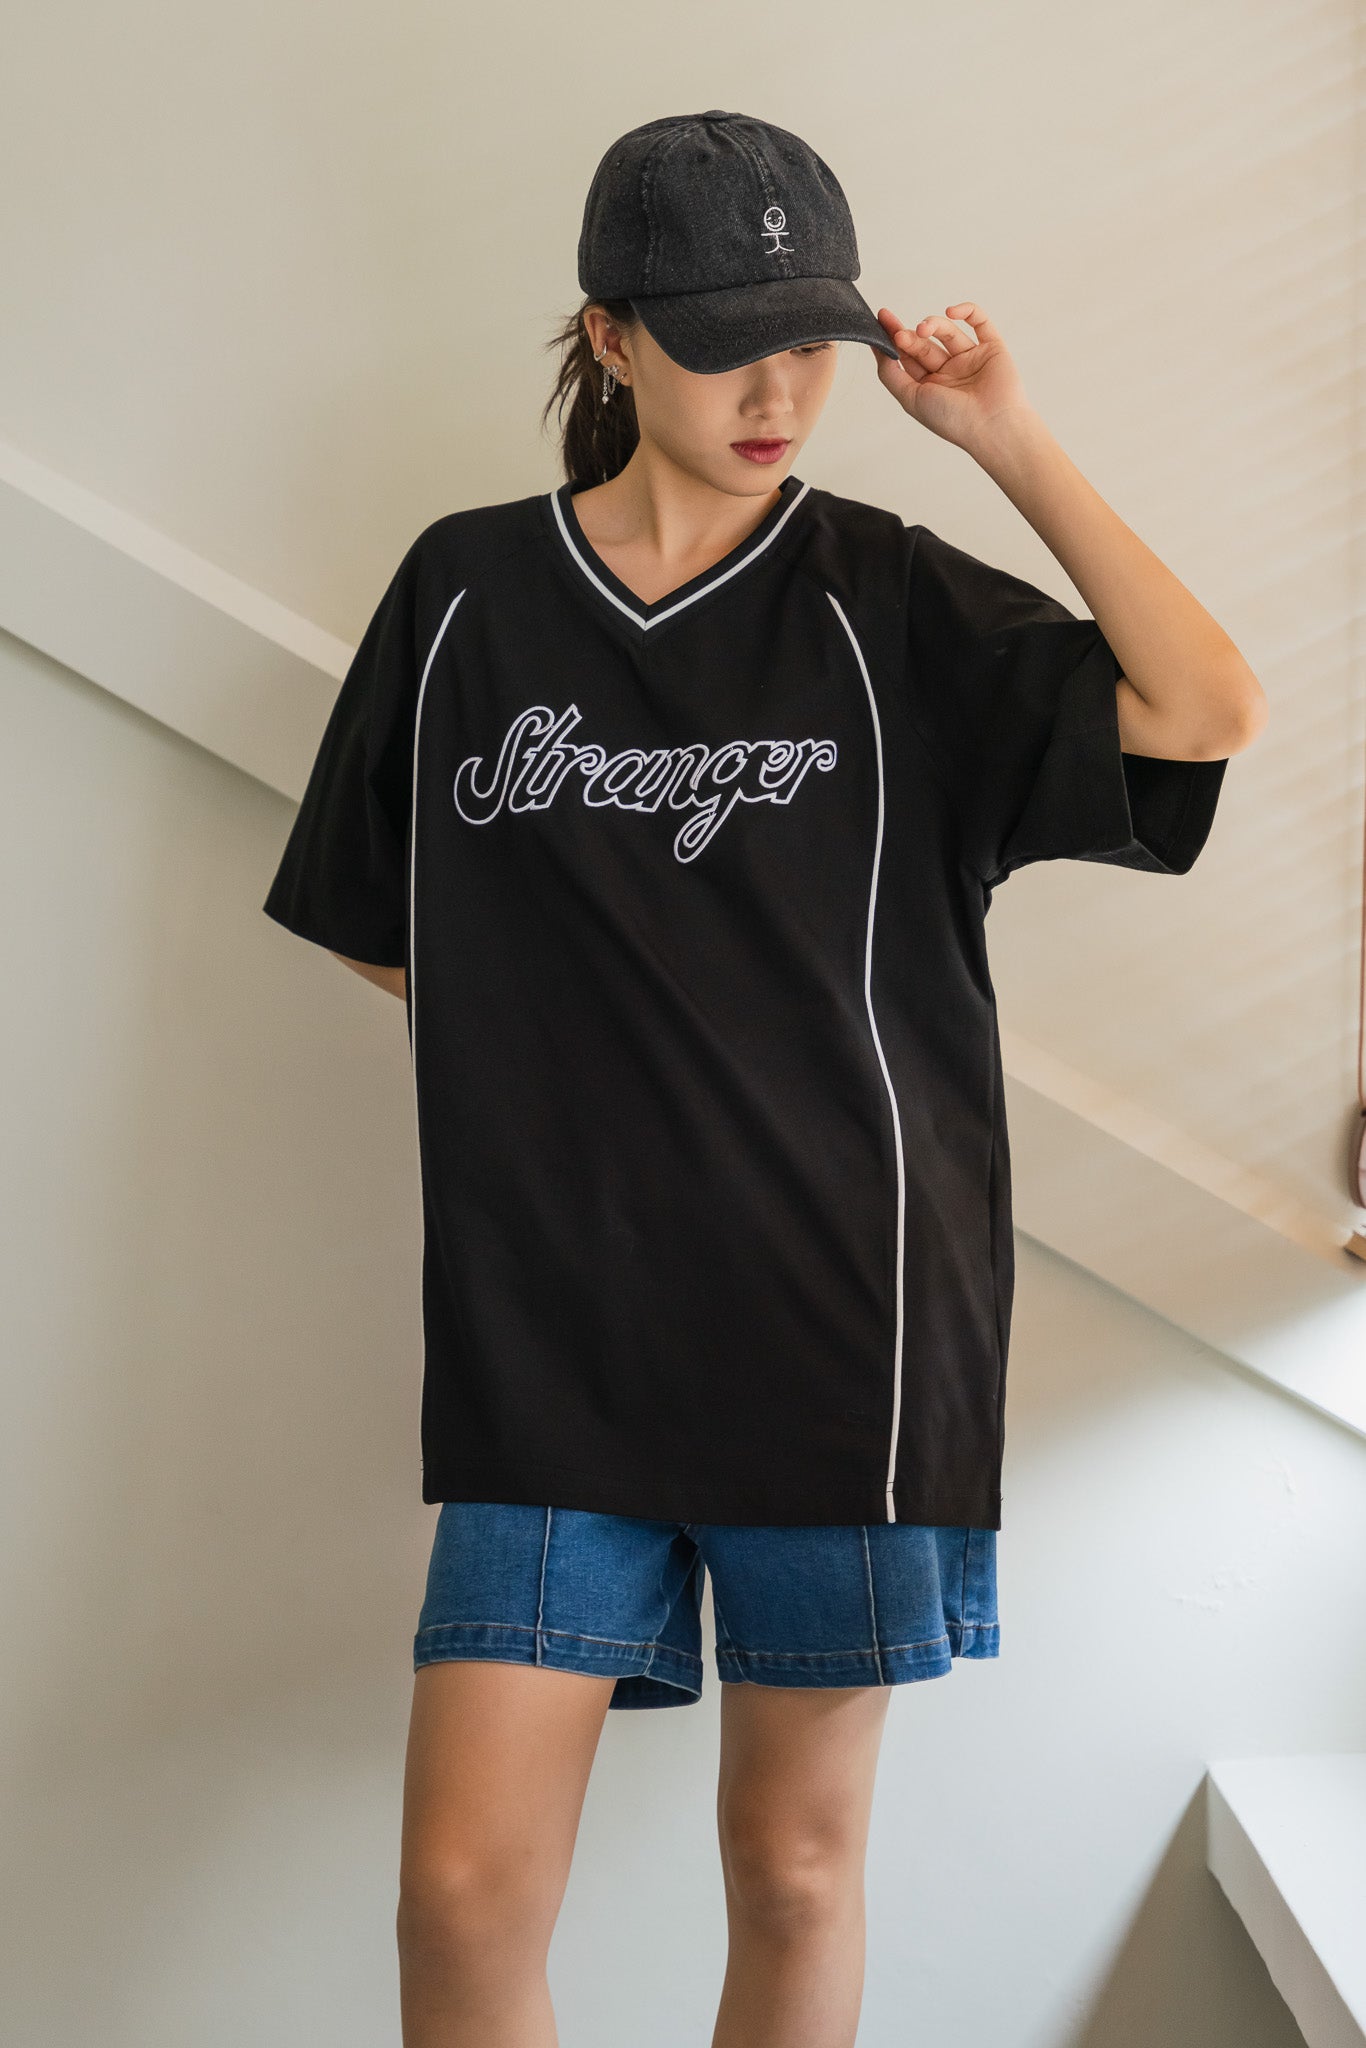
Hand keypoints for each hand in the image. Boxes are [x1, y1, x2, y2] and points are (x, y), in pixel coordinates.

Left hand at [871, 302, 1033, 452]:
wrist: (991, 426)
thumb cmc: (952, 419)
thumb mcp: (910, 399)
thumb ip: (890, 375)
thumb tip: (878, 349)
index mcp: (929, 386)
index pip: (908, 356)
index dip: (894, 337)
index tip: (882, 319)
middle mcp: (949, 372)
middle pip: (924, 343)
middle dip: (911, 336)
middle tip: (900, 333)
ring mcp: (970, 359)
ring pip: (948, 331)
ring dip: (933, 325)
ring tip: (924, 329)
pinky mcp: (992, 348)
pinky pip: (980, 322)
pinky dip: (968, 311)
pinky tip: (951, 312)